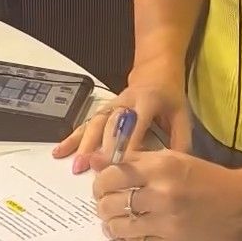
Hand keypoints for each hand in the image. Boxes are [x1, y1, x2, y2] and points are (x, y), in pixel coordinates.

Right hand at [52, 59, 192, 173]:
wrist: (155, 69)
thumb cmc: (169, 94)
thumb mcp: (182, 113)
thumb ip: (180, 140)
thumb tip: (175, 169)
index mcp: (147, 101)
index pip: (136, 124)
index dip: (129, 144)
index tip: (122, 166)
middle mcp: (125, 102)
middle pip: (110, 125)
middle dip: (102, 148)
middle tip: (96, 171)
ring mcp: (111, 105)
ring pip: (95, 123)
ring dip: (85, 145)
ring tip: (77, 166)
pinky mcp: (103, 109)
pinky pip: (86, 123)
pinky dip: (72, 138)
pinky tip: (59, 151)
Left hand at [90, 147, 241, 240]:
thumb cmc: (208, 178)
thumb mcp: (175, 159)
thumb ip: (136, 161)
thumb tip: (96, 161)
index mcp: (162, 167)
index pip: (112, 175)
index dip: (100, 181)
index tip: (103, 185)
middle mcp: (161, 194)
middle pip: (109, 202)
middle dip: (103, 204)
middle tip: (108, 204)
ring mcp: (166, 222)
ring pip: (117, 226)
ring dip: (111, 224)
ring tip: (117, 220)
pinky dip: (127, 240)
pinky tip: (131, 233)